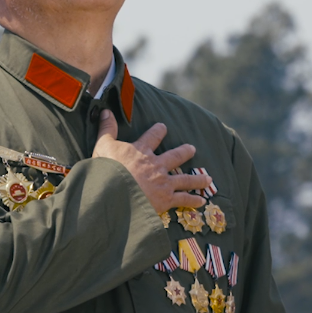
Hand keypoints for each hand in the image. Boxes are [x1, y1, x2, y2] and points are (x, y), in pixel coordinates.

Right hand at [92, 110, 209, 213]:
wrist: (113, 193)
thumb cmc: (106, 169)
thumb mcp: (103, 145)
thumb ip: (107, 128)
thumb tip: (105, 111)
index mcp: (142, 151)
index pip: (153, 136)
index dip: (158, 131)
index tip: (163, 127)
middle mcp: (156, 165)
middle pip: (175, 156)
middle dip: (185, 152)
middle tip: (192, 149)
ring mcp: (163, 182)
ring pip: (185, 179)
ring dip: (197, 179)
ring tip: (207, 178)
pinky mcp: (166, 199)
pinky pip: (183, 199)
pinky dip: (193, 200)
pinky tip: (202, 201)